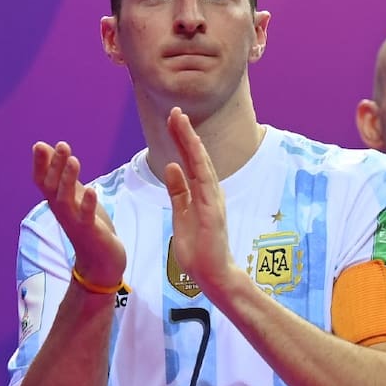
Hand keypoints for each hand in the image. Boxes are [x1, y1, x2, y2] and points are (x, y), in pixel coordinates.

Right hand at [32, 141, 126, 286]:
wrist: (100, 261)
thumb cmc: (88, 225)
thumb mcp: (74, 197)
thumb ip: (64, 176)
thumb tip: (49, 150)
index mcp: (58, 201)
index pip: (43, 181)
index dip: (40, 165)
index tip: (40, 145)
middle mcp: (62, 211)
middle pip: (52, 186)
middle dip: (55, 166)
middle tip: (62, 145)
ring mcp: (74, 221)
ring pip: (66, 199)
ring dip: (69, 180)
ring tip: (75, 160)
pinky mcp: (89, 231)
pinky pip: (85, 217)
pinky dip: (87, 204)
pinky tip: (91, 190)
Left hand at [164, 107, 238, 296]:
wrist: (212, 275)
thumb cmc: (198, 251)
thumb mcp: (181, 215)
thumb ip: (178, 192)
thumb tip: (172, 167)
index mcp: (201, 193)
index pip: (190, 161)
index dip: (182, 140)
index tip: (173, 121)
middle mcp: (210, 192)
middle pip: (197, 157)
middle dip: (185, 133)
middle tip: (175, 111)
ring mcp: (213, 200)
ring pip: (201, 164)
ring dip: (191, 141)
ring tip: (180, 120)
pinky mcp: (212, 211)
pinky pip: (205, 182)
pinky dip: (197, 163)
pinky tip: (189, 148)